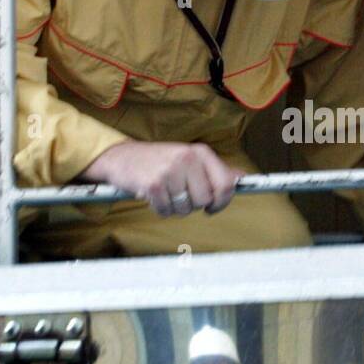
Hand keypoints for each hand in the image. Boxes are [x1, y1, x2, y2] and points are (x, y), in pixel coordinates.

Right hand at [83, 141, 241, 217]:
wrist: (121, 157)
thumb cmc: (158, 161)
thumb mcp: (189, 158)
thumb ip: (215, 169)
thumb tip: (242, 178)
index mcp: (200, 152)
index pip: (225, 184)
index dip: (222, 201)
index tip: (213, 206)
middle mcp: (187, 159)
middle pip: (204, 201)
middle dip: (192, 204)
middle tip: (177, 191)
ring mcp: (170, 171)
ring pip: (185, 209)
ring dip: (174, 207)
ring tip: (164, 191)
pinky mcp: (154, 184)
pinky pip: (166, 211)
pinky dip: (160, 209)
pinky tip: (153, 195)